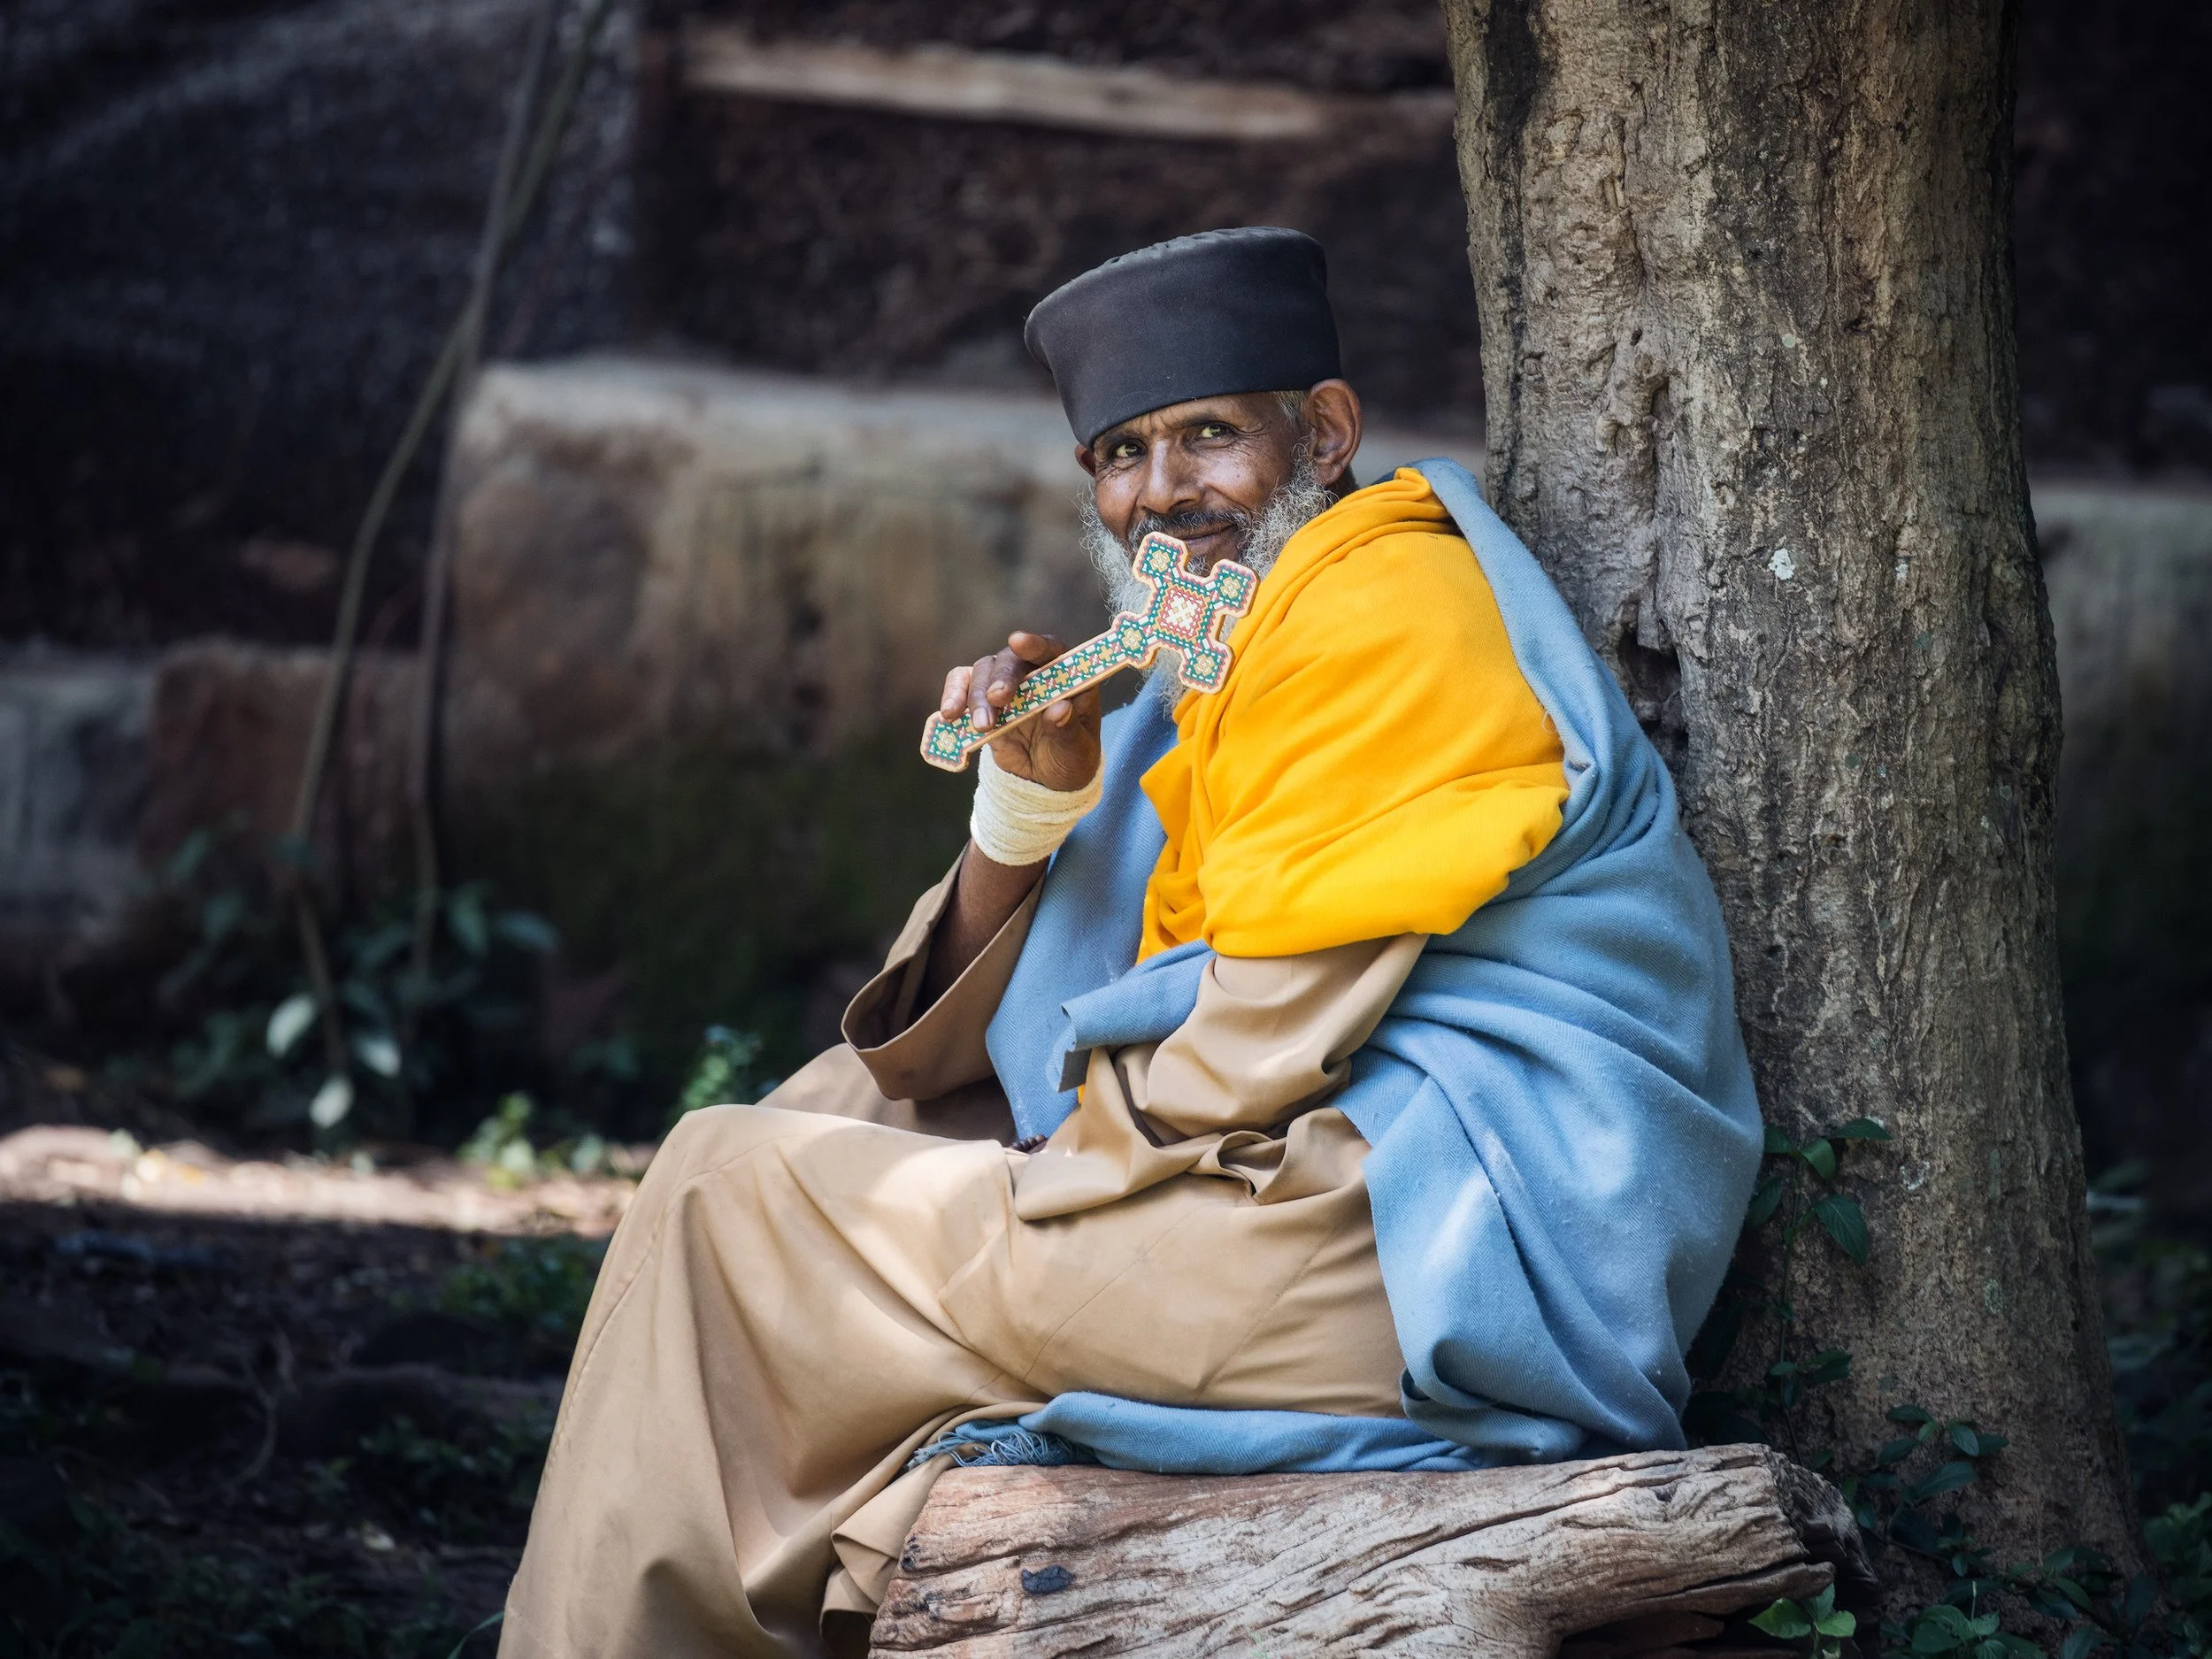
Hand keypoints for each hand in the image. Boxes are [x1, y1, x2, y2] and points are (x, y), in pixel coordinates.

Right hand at [938, 631, 1102, 790]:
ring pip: (984, 671)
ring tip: (982, 726)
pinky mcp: (982, 699)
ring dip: (978, 695)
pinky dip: (953, 695)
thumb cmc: (1070, 757)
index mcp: (1064, 677)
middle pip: (1011, 659)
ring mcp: (1005, 684)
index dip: (1035, 644)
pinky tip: (950, 714)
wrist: (1046, 779)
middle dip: (1001, 677)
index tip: (1017, 642)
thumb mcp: (1077, 750)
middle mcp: (1033, 673)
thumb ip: (1069, 730)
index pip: (1051, 650)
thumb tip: (1059, 709)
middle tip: (997, 699)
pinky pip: (962, 685)